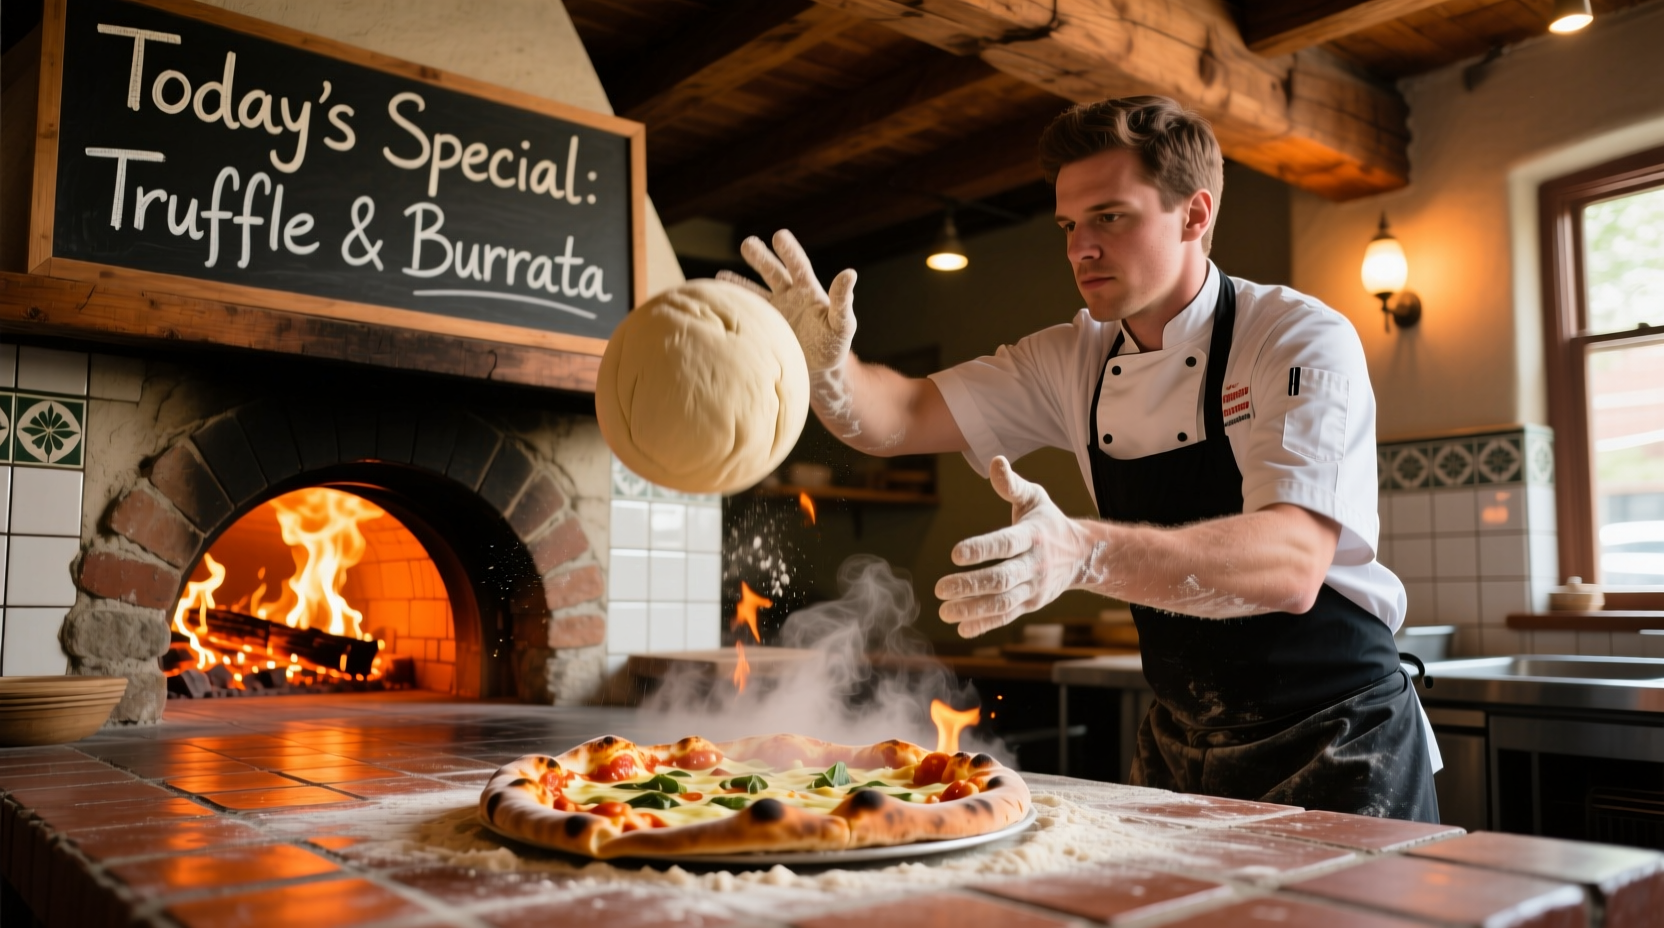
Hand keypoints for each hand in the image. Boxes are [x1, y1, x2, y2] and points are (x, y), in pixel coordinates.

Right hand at [717, 229, 856, 370]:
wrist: (819, 369)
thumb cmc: (834, 345)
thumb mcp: (842, 324)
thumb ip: (842, 300)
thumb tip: (850, 273)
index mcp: (808, 291)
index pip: (798, 266)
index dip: (789, 251)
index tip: (779, 236)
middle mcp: (789, 296)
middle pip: (772, 272)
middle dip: (760, 258)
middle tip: (748, 243)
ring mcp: (775, 311)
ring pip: (755, 292)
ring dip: (739, 283)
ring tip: (721, 276)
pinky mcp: (764, 327)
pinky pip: (747, 314)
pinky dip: (735, 307)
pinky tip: (720, 302)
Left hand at [935, 457, 1100, 637]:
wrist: (1083, 556)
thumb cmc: (1049, 522)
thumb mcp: (1035, 498)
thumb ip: (1011, 484)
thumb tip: (995, 461)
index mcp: (1032, 536)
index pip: (1005, 544)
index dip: (981, 549)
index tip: (955, 553)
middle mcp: (1034, 565)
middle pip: (1002, 579)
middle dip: (970, 585)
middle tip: (940, 588)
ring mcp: (1033, 588)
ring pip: (1002, 603)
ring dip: (972, 609)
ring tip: (944, 611)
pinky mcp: (1030, 604)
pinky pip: (1006, 616)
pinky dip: (985, 624)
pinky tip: (961, 627)